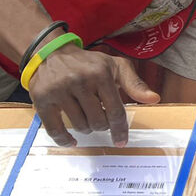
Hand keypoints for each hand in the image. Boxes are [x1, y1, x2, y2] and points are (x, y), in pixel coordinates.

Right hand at [28, 48, 160, 146]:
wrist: (51, 53)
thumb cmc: (89, 64)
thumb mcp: (115, 67)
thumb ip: (134, 83)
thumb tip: (154, 99)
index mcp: (101, 74)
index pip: (115, 111)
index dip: (120, 129)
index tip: (121, 141)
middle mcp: (79, 81)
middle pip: (98, 122)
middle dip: (102, 125)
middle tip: (99, 119)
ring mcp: (59, 91)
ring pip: (80, 126)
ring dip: (86, 129)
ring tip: (85, 118)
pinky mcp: (42, 99)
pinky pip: (55, 129)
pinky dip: (64, 139)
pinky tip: (72, 140)